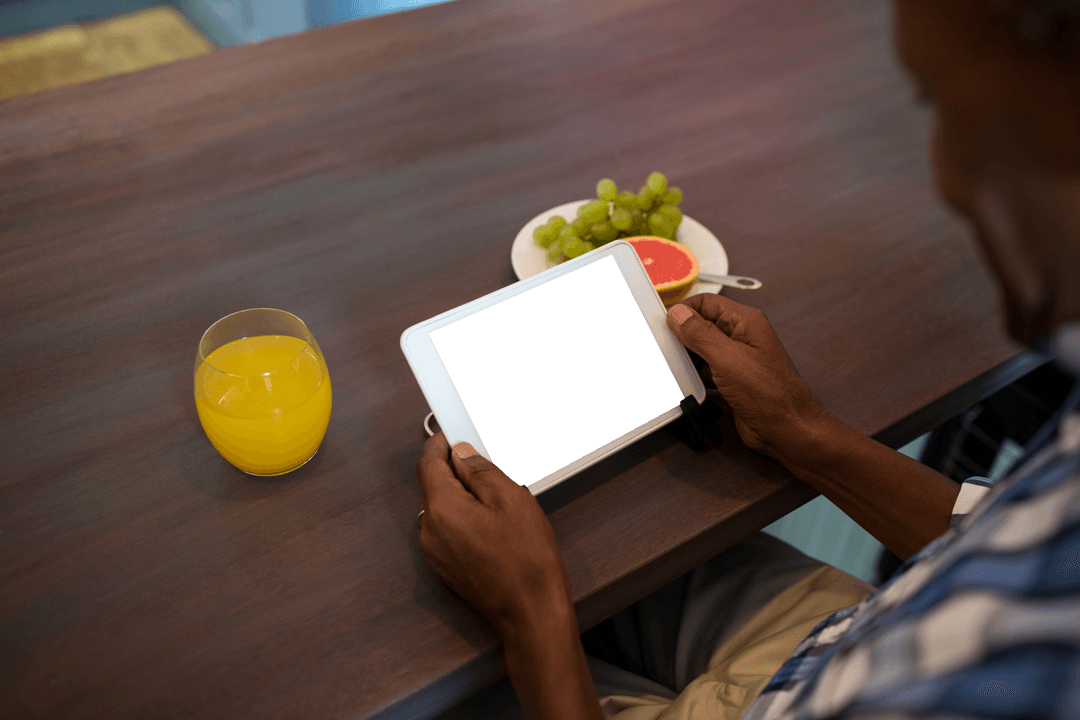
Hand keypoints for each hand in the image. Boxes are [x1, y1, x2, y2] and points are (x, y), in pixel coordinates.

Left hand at [415, 432, 572, 634]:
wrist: (530, 613)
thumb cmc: (526, 561)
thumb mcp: (511, 499)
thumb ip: (481, 470)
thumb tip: (462, 453)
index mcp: (442, 509)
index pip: (429, 463)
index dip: (440, 443)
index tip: (453, 433)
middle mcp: (430, 531)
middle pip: (436, 486)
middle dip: (459, 472)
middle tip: (491, 467)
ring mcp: (435, 553)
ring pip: (444, 509)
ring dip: (464, 497)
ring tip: (500, 503)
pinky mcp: (445, 567)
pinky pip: (449, 530)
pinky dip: (465, 519)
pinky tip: (495, 526)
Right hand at [666, 293, 835, 467]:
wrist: (787, 431)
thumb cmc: (770, 394)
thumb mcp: (728, 358)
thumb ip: (700, 334)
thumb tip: (677, 314)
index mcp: (745, 322)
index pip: (707, 303)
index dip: (683, 310)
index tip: (662, 322)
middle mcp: (741, 338)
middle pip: (702, 325)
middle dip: (681, 334)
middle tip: (660, 344)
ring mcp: (737, 361)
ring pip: (702, 350)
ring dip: (686, 356)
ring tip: (669, 363)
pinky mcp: (732, 382)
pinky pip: (706, 371)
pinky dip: (693, 375)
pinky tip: (683, 382)